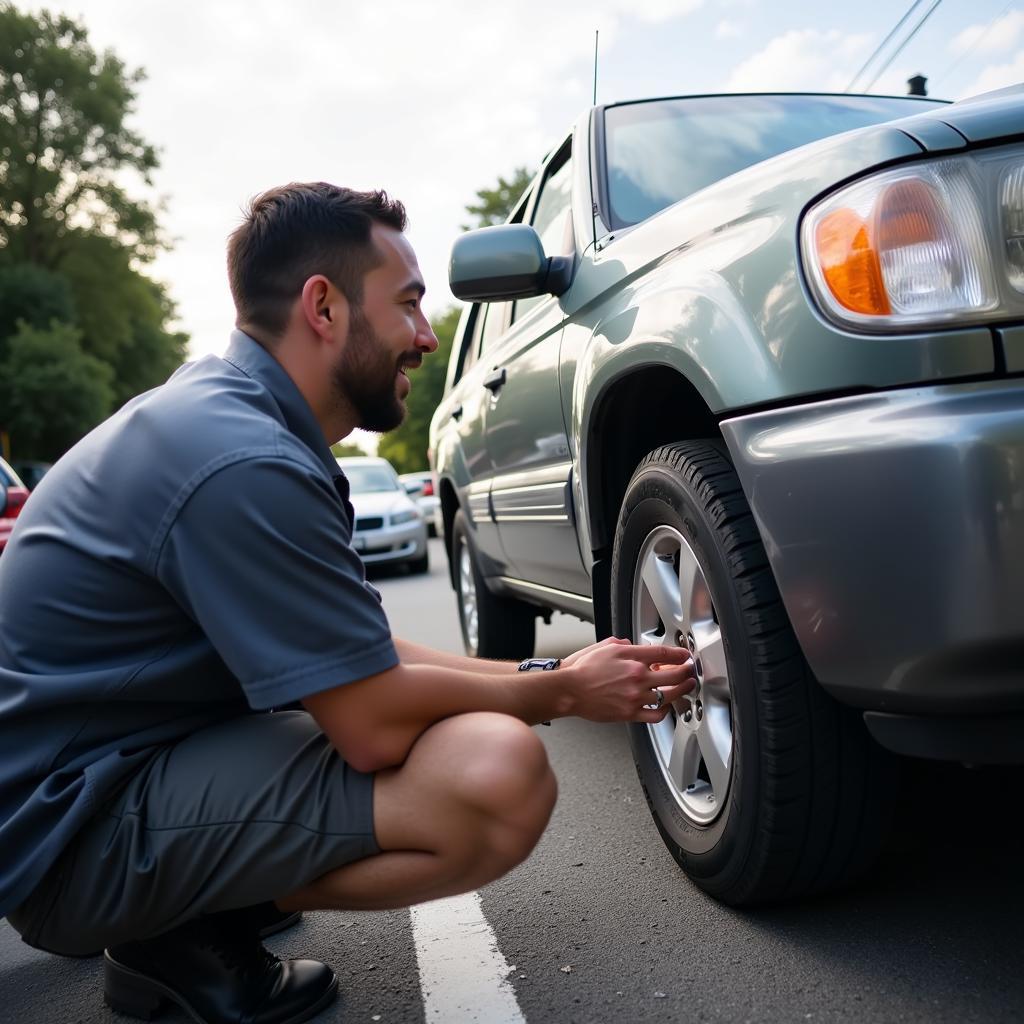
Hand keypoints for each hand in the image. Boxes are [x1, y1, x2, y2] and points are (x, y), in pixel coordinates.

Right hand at [560, 639, 696, 723]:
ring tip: (686, 687)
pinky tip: (666, 705)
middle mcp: (636, 677)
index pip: (663, 653)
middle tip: (690, 670)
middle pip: (673, 674)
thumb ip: (625, 644)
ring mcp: (635, 697)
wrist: (570, 690)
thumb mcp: (605, 647)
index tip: (685, 655)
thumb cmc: (583, 669)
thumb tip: (636, 645)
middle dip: (686, 671)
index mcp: (631, 658)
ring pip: (669, 694)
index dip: (679, 654)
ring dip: (682, 690)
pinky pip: (656, 714)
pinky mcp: (630, 713)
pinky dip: (665, 710)